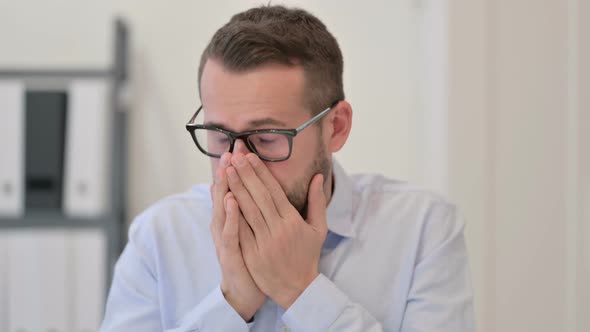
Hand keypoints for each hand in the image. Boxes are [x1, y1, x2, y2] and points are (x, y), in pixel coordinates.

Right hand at [210, 153, 265, 320]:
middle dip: (230, 171)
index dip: (239, 169)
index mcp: (236, 218)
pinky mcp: (229, 253)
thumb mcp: (252, 233)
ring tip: (227, 167)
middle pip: (227, 194)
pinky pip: (229, 232)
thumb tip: (255, 189)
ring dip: (225, 188)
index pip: (237, 189)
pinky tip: (232, 200)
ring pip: (223, 209)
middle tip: (231, 149)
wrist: (246, 290)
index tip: (241, 147)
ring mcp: (226, 238)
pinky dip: (230, 216)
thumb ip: (253, 210)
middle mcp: (227, 225)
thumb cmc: (253, 259)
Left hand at [226, 152, 327, 308]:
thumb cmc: (308, 256)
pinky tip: (223, 199)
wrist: (298, 289)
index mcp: (293, 221)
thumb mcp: (318, 228)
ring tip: (226, 170)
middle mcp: (278, 229)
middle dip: (245, 174)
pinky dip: (231, 214)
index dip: (261, 173)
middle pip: (258, 196)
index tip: (251, 156)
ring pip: (247, 210)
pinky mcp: (252, 254)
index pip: (274, 191)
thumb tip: (318, 176)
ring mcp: (264, 242)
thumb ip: (317, 201)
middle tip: (235, 156)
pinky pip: (239, 231)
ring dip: (235, 189)